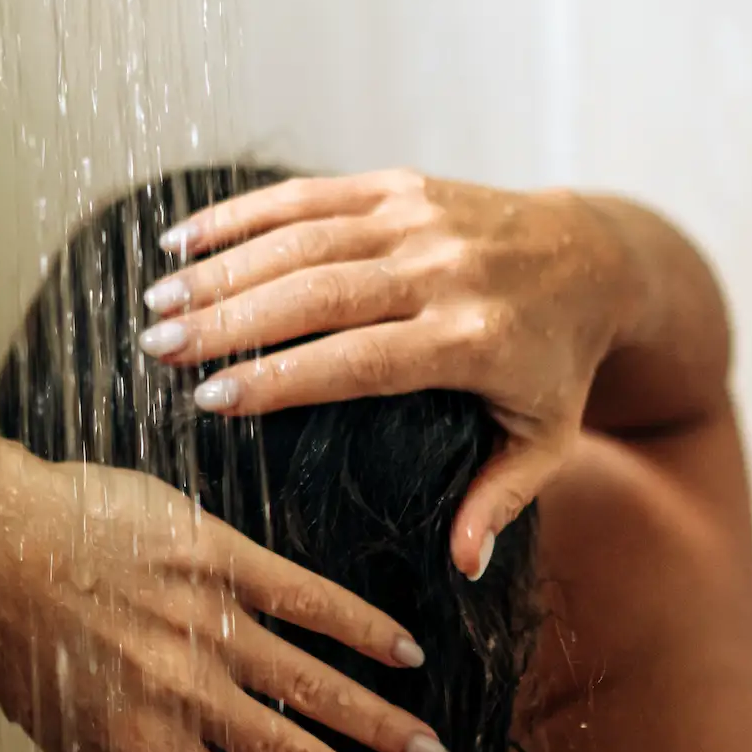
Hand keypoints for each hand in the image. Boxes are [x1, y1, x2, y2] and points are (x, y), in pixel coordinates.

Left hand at [0, 449, 450, 751]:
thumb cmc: (20, 645)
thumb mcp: (66, 740)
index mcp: (144, 749)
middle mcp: (180, 696)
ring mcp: (203, 623)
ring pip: (313, 686)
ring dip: (380, 724)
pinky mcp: (216, 555)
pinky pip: (304, 598)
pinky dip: (360, 627)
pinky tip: (406, 651)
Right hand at [132, 169, 633, 577]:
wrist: (595, 256)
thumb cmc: (558, 365)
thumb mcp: (545, 440)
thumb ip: (500, 500)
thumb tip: (463, 567)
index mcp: (474, 341)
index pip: (362, 360)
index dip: (282, 378)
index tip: (210, 401)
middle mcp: (444, 270)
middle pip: (319, 292)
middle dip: (230, 318)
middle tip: (157, 347)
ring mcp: (420, 218)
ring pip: (305, 237)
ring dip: (223, 267)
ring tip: (156, 302)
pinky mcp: (402, 185)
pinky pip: (312, 194)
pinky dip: (243, 214)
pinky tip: (183, 240)